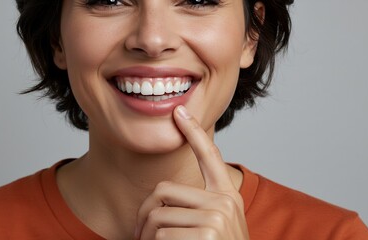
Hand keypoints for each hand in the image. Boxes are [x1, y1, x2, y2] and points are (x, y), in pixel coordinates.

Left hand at [134, 105, 248, 239]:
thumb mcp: (215, 225)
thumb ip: (197, 205)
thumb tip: (160, 197)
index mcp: (227, 195)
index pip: (209, 156)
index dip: (194, 132)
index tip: (179, 112)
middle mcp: (225, 201)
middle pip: (163, 191)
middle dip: (145, 215)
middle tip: (140, 234)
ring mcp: (217, 217)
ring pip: (157, 216)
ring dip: (147, 237)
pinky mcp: (207, 233)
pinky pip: (161, 235)